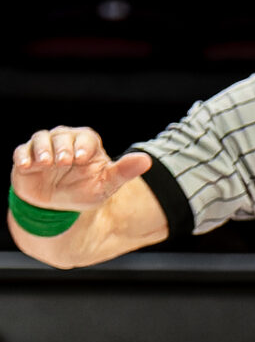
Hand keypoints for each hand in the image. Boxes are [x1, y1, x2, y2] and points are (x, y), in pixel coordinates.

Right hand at [9, 127, 150, 217]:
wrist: (57, 206)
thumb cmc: (85, 191)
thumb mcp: (106, 185)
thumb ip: (124, 172)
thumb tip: (147, 159)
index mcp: (86, 145)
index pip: (86, 137)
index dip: (84, 145)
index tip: (82, 158)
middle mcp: (64, 141)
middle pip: (62, 135)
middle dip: (64, 147)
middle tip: (65, 161)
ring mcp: (43, 148)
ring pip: (41, 139)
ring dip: (43, 149)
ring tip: (47, 163)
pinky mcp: (26, 157)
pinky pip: (21, 152)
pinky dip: (23, 157)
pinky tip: (26, 166)